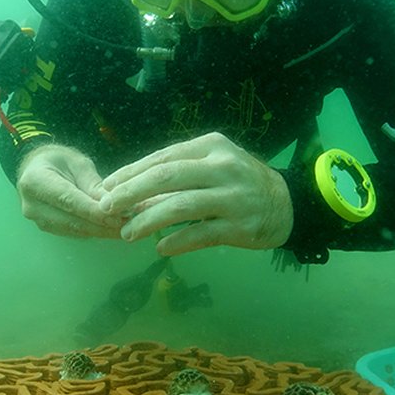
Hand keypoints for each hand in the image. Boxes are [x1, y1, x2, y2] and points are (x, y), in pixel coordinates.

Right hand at [15, 144, 126, 237]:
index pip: (68, 200)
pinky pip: (74, 233)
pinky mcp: (47, 229)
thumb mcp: (77, 163)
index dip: (94, 212)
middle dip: (102, 226)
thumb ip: (93, 183)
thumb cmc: (59, 161)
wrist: (37, 169)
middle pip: (71, 221)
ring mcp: (37, 220)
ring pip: (74, 231)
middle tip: (129, 225)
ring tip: (126, 228)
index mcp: (35, 182)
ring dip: (101, 232)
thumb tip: (112, 203)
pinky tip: (112, 228)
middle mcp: (32, 205)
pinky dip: (94, 232)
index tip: (118, 217)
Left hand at [99, 132, 293, 255]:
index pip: (162, 157)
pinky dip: (177, 241)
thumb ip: (178, 173)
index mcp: (211, 146)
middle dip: (130, 193)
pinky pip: (200, 234)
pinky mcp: (240, 226)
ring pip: (180, 206)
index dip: (130, 172)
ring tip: (127, 233)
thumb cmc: (239, 182)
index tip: (106, 187)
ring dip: (148, 220)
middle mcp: (222, 167)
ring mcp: (233, 197)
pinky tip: (160, 247)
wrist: (287, 204)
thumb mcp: (213, 164)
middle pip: (166, 177)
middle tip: (107, 207)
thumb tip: (129, 190)